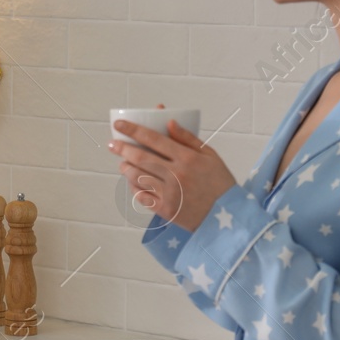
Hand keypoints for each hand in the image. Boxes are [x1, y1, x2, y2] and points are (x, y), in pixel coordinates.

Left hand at [109, 117, 237, 232]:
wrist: (228, 217)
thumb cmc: (220, 183)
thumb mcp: (210, 156)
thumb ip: (188, 138)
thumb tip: (168, 121)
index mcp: (187, 158)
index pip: (154, 139)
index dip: (133, 130)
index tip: (119, 124)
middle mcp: (176, 175)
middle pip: (141, 158)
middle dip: (122, 148)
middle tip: (112, 143)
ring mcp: (169, 194)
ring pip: (138, 177)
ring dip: (126, 167)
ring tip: (122, 162)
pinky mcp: (165, 210)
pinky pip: (142, 196)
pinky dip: (134, 187)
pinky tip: (132, 181)